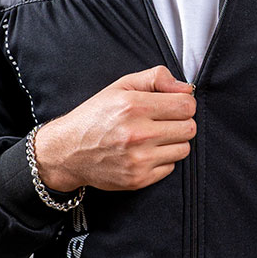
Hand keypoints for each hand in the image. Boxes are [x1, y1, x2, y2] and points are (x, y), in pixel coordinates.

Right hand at [32, 65, 196, 192]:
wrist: (67, 152)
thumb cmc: (95, 116)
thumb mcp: (121, 87)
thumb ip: (155, 78)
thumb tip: (186, 88)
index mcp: (134, 106)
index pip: (186, 105)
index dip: (184, 103)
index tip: (174, 106)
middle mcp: (137, 134)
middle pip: (189, 128)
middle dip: (181, 123)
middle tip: (164, 122)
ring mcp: (138, 159)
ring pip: (184, 149)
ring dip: (174, 142)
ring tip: (154, 138)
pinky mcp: (138, 179)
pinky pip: (171, 167)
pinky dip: (162, 160)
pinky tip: (145, 153)